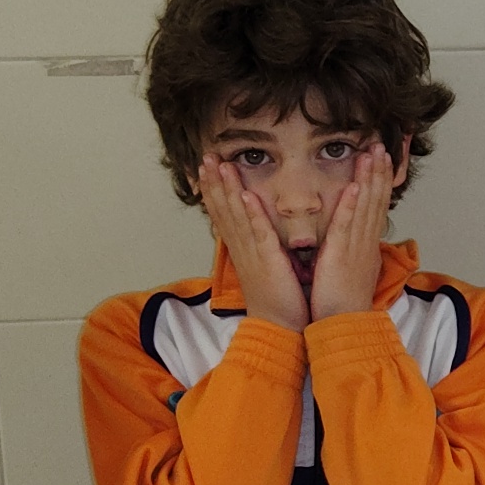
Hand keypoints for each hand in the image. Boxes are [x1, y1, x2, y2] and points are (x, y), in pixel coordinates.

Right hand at [198, 152, 310, 328]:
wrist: (279, 327)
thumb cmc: (276, 299)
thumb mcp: (263, 267)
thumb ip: (258, 246)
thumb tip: (255, 230)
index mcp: (241, 249)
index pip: (222, 214)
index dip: (213, 190)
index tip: (205, 168)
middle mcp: (241, 248)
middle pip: (223, 209)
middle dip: (214, 182)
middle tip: (205, 157)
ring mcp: (253, 253)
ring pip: (236, 215)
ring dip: (228, 189)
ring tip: (219, 165)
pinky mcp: (268, 260)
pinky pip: (259, 233)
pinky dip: (252, 214)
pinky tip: (246, 195)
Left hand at [311, 139, 395, 318]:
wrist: (344, 326)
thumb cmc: (343, 303)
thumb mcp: (352, 270)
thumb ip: (354, 250)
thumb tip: (356, 240)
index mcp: (367, 246)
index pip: (376, 206)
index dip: (380, 182)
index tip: (382, 160)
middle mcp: (366, 242)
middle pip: (376, 200)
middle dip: (379, 172)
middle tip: (382, 146)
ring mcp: (356, 247)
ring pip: (366, 207)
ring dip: (369, 179)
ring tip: (372, 154)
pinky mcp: (341, 255)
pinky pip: (347, 225)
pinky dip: (352, 205)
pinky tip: (355, 186)